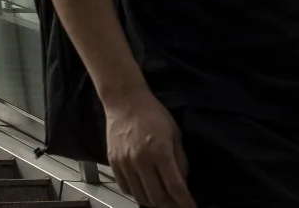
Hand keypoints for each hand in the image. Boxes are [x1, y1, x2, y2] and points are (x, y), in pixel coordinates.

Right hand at [102, 88, 193, 207]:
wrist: (124, 101)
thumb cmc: (153, 114)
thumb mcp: (174, 133)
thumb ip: (180, 159)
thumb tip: (182, 182)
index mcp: (160, 151)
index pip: (175, 187)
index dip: (185, 202)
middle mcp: (141, 160)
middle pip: (157, 197)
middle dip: (169, 204)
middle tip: (175, 202)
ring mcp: (125, 162)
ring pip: (140, 196)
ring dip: (153, 201)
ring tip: (160, 197)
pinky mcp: (113, 162)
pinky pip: (125, 188)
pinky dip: (137, 193)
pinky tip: (143, 187)